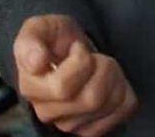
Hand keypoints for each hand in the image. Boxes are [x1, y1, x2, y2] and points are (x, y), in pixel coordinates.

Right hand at [14, 14, 138, 135]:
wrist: (67, 50)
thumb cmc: (54, 38)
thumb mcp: (39, 27)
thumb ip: (29, 41)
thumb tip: (36, 62)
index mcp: (30, 88)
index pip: (63, 88)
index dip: (80, 61)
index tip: (76, 48)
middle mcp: (46, 113)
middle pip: (92, 98)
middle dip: (101, 66)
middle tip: (93, 55)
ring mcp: (70, 124)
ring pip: (110, 103)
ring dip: (114, 75)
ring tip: (100, 65)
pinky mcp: (92, 129)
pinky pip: (123, 109)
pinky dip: (124, 89)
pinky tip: (109, 80)